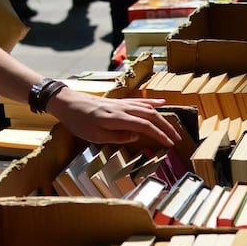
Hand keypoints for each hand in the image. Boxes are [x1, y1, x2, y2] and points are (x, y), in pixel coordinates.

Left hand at [46, 90, 181, 145]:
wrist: (67, 103)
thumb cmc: (79, 122)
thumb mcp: (95, 136)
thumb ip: (118, 136)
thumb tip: (136, 136)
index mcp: (118, 119)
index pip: (146, 126)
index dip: (160, 135)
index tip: (170, 144)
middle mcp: (124, 109)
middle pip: (152, 116)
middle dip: (167, 127)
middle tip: (178, 138)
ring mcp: (123, 103)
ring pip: (149, 108)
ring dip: (163, 118)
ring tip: (174, 127)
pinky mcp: (120, 102)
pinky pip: (140, 101)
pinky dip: (153, 103)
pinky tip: (162, 103)